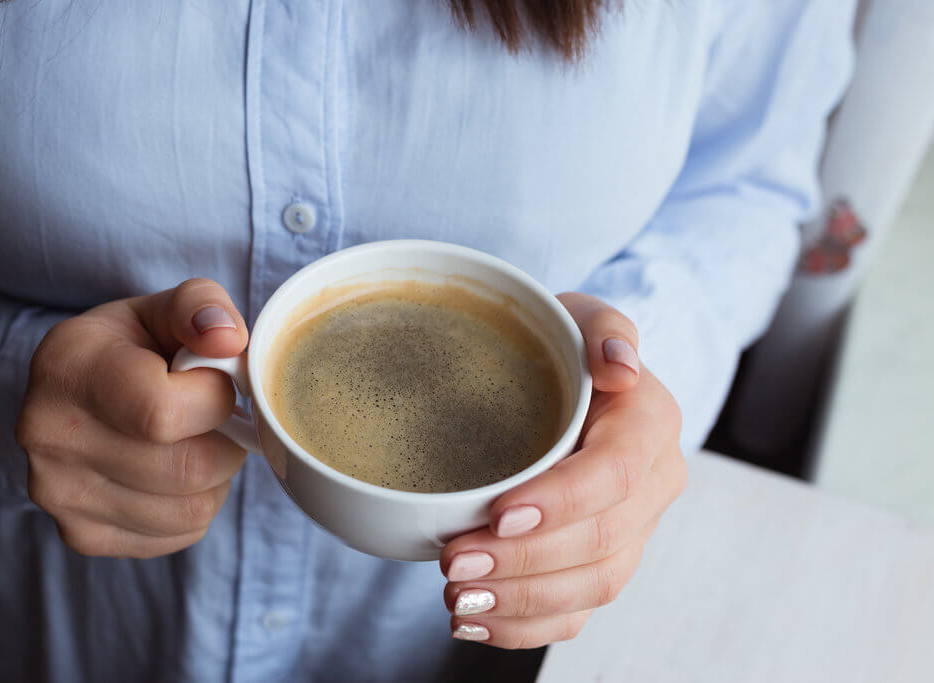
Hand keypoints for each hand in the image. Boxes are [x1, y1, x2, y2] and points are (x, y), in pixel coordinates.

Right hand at [17, 279, 249, 557]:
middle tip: (219, 417)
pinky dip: (197, 506)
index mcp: (67, 367)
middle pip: (187, 469)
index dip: (214, 398)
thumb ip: (203, 306)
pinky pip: (180, 534)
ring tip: (196, 441)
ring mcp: (59, 494)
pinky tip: (176, 471)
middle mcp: (48, 436)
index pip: (162, 412)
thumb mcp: (166, 309)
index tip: (215, 381)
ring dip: (216, 476)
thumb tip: (227, 338)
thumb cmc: (136, 347)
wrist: (83, 392)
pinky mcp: (82, 534)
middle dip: (227, 441)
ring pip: (192, 509)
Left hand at [440, 293, 686, 647]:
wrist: (576, 385)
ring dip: (521, 601)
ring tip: (458, 597)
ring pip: (592, 586)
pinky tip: (475, 621)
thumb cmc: (567, 350)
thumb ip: (605, 329)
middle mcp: (652, 485)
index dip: (563, 501)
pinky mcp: (603, 563)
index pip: (617, 473)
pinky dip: (525, 627)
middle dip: (525, 561)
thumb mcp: (580, 317)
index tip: (500, 513)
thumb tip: (620, 366)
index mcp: (650, 426)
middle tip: (454, 561)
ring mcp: (632, 531)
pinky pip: (577, 611)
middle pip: (601, 542)